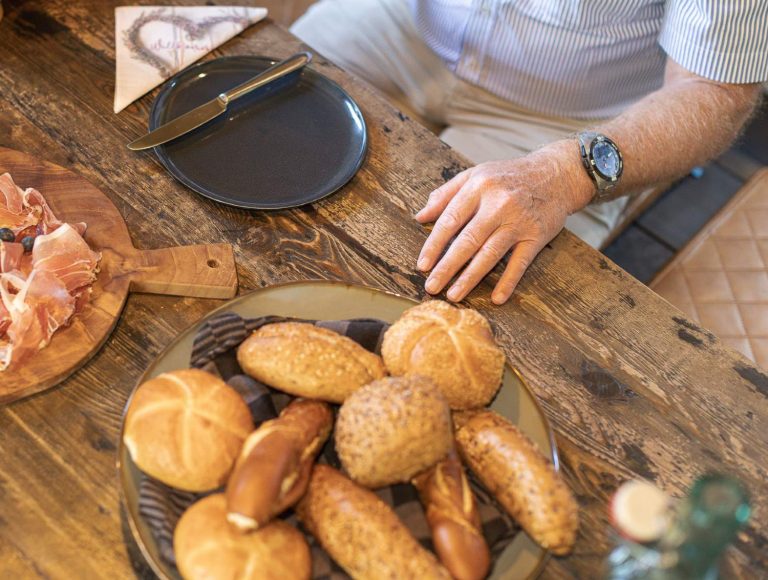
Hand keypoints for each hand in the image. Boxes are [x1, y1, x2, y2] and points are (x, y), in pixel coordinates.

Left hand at [415, 140, 592, 304]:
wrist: (556, 174)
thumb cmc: (508, 176)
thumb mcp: (475, 174)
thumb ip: (446, 194)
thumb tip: (421, 216)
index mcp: (479, 187)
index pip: (451, 220)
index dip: (434, 245)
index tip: (422, 265)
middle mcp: (498, 204)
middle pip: (468, 241)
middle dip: (447, 266)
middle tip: (432, 286)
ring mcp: (519, 221)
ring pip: (490, 254)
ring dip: (470, 278)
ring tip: (454, 295)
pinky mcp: (537, 235)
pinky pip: (520, 263)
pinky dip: (508, 281)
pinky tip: (496, 298)